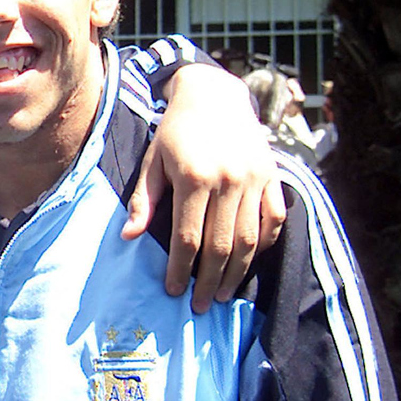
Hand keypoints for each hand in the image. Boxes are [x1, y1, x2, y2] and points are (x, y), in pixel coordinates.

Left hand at [122, 64, 285, 311]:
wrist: (214, 95)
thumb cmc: (175, 131)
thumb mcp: (153, 161)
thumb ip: (143, 200)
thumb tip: (127, 237)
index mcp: (194, 178)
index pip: (188, 237)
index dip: (180, 269)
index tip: (173, 291)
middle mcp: (229, 181)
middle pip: (221, 245)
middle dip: (210, 281)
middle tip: (202, 305)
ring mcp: (255, 180)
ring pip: (250, 239)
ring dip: (238, 271)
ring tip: (224, 293)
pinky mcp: (272, 177)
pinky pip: (273, 219)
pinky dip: (263, 243)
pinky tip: (249, 261)